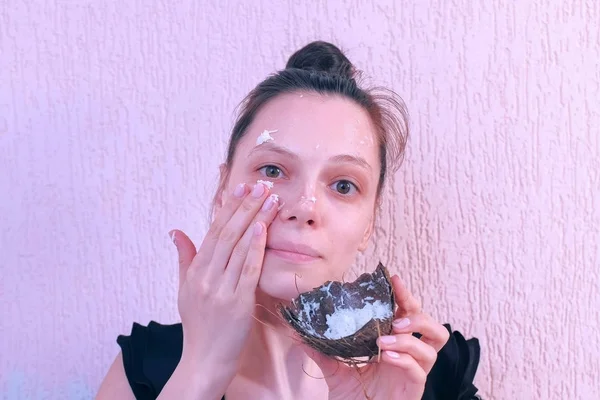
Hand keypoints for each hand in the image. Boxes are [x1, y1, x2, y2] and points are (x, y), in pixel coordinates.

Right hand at [169, 182, 280, 389]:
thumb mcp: (184, 289)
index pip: (213, 232)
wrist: (204, 360)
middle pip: (227, 233)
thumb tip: (176, 231)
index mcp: (195, 271)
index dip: (228, 208)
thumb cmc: (198, 324)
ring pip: (239, 247)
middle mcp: (206, 276)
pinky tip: (263, 228)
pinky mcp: (237, 302)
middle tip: (261, 185)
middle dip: (246, 206)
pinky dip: (255, 248)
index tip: (241, 189)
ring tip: (270, 199)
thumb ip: (184, 258)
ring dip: (256, 219)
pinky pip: (247, 270)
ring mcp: (221, 289)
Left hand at [304, 275, 449, 399]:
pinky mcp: (414, 389)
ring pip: (433, 346)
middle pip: (431, 326)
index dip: (405, 296)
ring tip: (385, 338)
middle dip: (417, 313)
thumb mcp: (334, 370)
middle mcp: (410, 355)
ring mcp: (415, 372)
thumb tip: (298, 333)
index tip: (393, 280)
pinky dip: (404, 358)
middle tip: (396, 314)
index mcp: (395, 344)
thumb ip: (321, 352)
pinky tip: (386, 355)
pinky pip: (418, 370)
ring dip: (410, 337)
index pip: (409, 314)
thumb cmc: (354, 398)